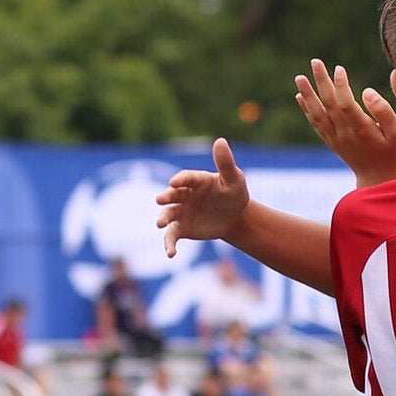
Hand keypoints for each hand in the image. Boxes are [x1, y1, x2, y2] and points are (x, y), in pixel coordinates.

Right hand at [155, 137, 249, 257]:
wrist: (235, 217)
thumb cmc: (234, 194)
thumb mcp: (234, 180)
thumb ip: (226, 164)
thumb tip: (221, 141)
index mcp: (194, 180)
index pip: (185, 178)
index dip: (180, 180)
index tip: (175, 182)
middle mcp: (183, 195)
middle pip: (171, 195)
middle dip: (165, 197)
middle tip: (160, 199)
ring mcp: (180, 211)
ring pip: (167, 215)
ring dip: (163, 218)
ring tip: (159, 224)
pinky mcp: (182, 228)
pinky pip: (172, 236)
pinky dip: (169, 244)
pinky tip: (171, 254)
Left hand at [295, 59, 395, 184]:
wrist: (378, 180)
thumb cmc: (392, 154)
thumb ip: (384, 112)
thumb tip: (366, 92)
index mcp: (362, 130)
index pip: (346, 104)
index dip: (341, 86)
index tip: (339, 69)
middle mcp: (345, 134)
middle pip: (329, 105)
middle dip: (322, 82)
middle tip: (315, 61)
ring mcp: (336, 139)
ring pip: (318, 114)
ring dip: (308, 95)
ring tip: (299, 77)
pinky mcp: (332, 142)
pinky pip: (316, 124)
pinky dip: (307, 110)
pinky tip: (300, 96)